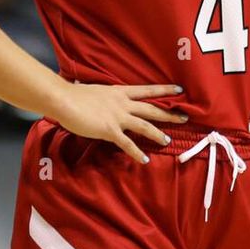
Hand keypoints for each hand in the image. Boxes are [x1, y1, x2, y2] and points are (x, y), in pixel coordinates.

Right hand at [54, 81, 187, 163]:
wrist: (64, 100)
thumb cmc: (74, 94)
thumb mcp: (94, 90)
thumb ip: (102, 95)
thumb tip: (98, 93)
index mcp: (120, 92)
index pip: (147, 90)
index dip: (164, 90)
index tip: (179, 89)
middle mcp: (123, 103)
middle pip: (152, 109)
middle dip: (169, 114)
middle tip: (185, 118)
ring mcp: (118, 117)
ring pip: (144, 125)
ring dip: (157, 134)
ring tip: (168, 140)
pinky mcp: (110, 130)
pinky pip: (127, 143)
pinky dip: (136, 152)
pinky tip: (144, 159)